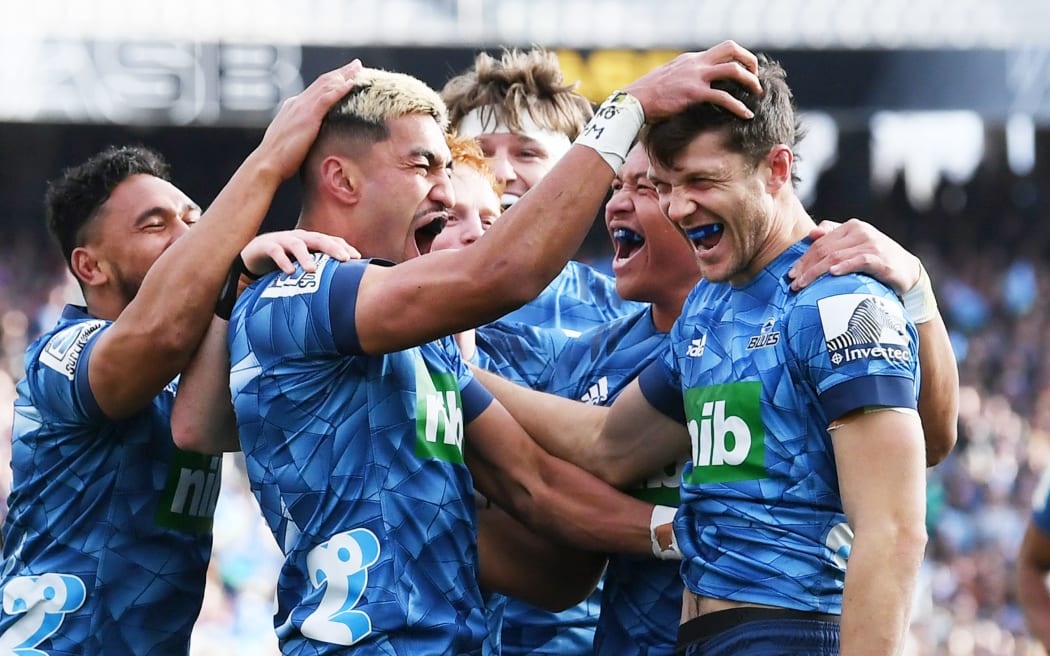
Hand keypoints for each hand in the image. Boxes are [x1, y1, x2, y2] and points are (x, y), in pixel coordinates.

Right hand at [241, 229, 359, 276]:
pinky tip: (289, 271)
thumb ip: (321, 271)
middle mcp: (300, 238)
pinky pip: (276, 252)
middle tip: (344, 259)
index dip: (344, 247)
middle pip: (319, 239)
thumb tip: (344, 289)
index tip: (358, 259)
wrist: (255, 255)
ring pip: (297, 244)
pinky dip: (282, 261)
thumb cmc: (286, 261)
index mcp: (312, 242)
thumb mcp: (305, 265)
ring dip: (305, 256)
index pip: (331, 241)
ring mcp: (283, 240)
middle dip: (333, 248)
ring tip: (312, 270)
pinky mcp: (267, 246)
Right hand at [255, 59, 363, 180]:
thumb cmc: (279, 158)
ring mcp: (302, 108)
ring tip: (359, 68)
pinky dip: (339, 89)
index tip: (345, 75)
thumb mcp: (292, 139)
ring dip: (344, 75)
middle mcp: (298, 103)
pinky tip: (351, 83)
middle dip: (341, 72)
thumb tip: (311, 136)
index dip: (331, 80)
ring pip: (326, 85)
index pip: (316, 89)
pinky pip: (327, 99)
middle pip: (323, 82)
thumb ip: (302, 131)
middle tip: (356, 64)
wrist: (268, 163)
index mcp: (294, 107)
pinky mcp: (308, 117)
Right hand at [623, 41, 760, 121]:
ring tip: (758, 93)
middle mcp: (695, 63)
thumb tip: (694, 87)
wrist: (634, 102)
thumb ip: (684, 78)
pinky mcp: (693, 93)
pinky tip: (746, 115)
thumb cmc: (648, 96)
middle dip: (749, 61)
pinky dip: (738, 106)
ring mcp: (695, 76)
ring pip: (733, 70)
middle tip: (756, 77)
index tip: (745, 71)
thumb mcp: (668, 79)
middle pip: (732, 49)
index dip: (738, 58)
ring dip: (750, 80)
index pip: (722, 49)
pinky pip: (723, 97)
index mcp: (691, 59)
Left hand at [788, 218, 920, 292]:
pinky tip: (831, 274)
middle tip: (793, 283)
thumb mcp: (855, 245)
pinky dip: (844, 267)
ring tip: (803, 284)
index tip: (791, 274)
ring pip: (836, 256)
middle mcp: (860, 232)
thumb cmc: (876, 259)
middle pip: (824, 250)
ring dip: (816, 272)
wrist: (908, 270)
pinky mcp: (881, 259)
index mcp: (851, 227)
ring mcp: (871, 244)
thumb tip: (812, 233)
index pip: (820, 242)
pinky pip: (859, 261)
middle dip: (806, 267)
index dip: (803, 258)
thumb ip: (834, 236)